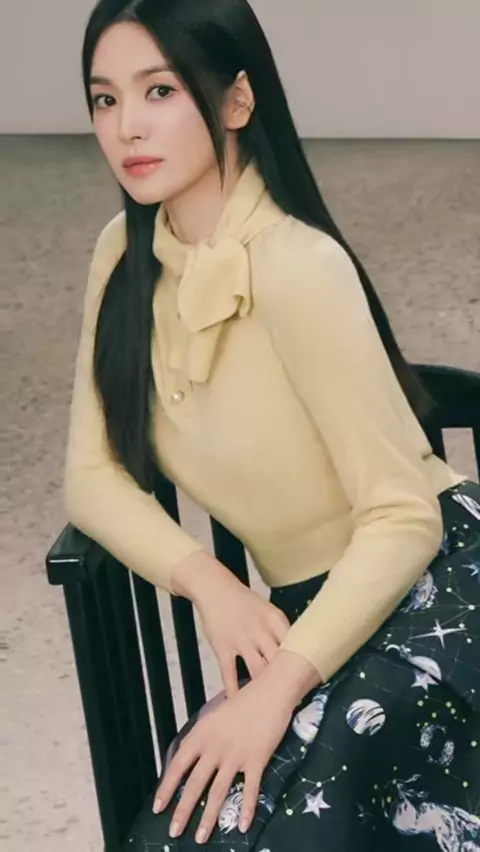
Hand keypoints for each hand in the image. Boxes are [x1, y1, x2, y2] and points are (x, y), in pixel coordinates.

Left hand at [153, 673, 293, 843]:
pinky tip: (242, 826)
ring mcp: (236, 755)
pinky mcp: (257, 760)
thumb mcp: (215, 716)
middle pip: (196, 784)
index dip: (167, 787)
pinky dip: (247, 809)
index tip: (158, 807)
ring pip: (218, 791)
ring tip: (201, 838)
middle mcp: (215, 747)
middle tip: (174, 832)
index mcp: (202, 734)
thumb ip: (203, 738)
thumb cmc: (243, 702)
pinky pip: (250, 790)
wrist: (270, 692)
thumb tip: (190, 758)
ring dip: (208, 817)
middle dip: (183, 811)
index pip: (178, 765)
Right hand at [197, 575, 290, 697]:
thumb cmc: (244, 601)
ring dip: (264, 690)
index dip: (302, 666)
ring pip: (258, 671)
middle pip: (279, 662)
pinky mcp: (223, 648)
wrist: (215, 589)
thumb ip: (281, 632)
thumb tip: (296, 654)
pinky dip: (234, 691)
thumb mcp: (268, 611)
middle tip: (293, 701)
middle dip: (287, 682)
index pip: (295, 646)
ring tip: (271, 706)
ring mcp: (241, 641)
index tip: (308, 683)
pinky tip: (238, 704)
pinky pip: (230, 674)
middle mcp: (261, 632)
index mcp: (276, 620)